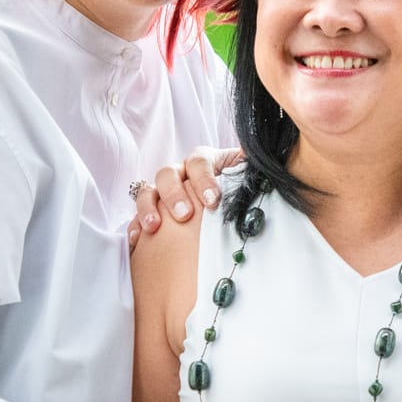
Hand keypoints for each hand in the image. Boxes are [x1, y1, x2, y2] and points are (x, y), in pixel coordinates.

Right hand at [128, 146, 244, 245]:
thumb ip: (251, 175)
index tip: (213, 201)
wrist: (236, 204)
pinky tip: (137, 240)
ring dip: (149, 208)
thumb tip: (265, 175)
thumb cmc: (242, 192)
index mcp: (204, 162)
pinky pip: (138, 216)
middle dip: (174, 194)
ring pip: (149, 192)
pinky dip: (135, 226)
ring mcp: (164, 192)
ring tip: (154, 228)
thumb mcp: (249, 179)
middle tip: (184, 215)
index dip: (203, 179)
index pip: (198, 161)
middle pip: (168, 174)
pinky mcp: (154, 213)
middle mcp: (181, 174)